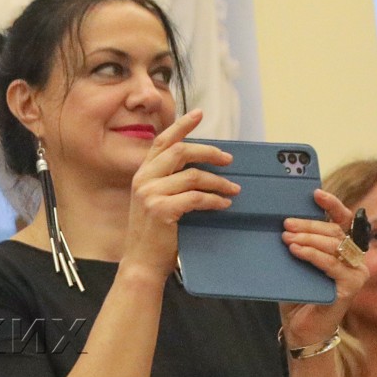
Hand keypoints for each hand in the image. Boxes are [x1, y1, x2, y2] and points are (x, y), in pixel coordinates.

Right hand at [117, 110, 237, 279]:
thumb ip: (170, 181)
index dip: (182, 126)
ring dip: (218, 182)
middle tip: (229, 160)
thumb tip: (203, 166)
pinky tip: (223, 204)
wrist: (142, 262)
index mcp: (142, 174)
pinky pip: (196, 197)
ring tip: (233, 189)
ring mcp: (150, 194)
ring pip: (193, 176)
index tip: (199, 114)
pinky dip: (214, 200)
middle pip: (181, 152)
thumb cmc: (155, 234)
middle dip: (209, 153)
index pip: (162, 142)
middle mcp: (143, 180)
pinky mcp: (161, 209)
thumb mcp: (157, 201)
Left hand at [279, 189, 366, 351]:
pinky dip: (313, 255)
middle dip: (310, 225)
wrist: (300, 329)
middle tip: (286, 223)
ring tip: (287, 237)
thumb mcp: (295, 265)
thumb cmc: (297, 295)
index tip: (315, 193)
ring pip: (335, 246)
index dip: (332, 205)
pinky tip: (297, 250)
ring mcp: (355, 273)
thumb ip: (297, 246)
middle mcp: (354, 259)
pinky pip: (332, 265)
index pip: (343, 221)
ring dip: (309, 239)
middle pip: (336, 232)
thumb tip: (280, 224)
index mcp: (343, 250)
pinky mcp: (350, 287)